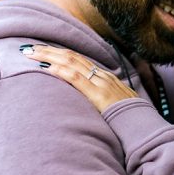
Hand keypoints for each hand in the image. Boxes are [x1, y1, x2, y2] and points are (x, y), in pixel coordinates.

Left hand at [22, 45, 136, 111]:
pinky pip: (77, 78)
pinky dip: (60, 71)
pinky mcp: (98, 94)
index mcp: (105, 77)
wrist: (144, 126)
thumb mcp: (116, 105)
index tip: (43, 51)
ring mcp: (101, 83)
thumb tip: (90, 102)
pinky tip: (47, 67)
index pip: (79, 59)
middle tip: (29, 47)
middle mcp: (102, 76)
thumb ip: (102, 100)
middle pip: (72, 56)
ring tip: (31, 53)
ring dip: (49, 56)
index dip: (60, 53)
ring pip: (71, 62)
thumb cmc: (130, 120)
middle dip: (49, 50)